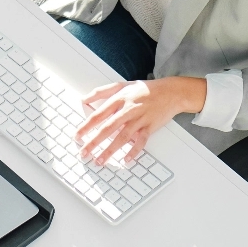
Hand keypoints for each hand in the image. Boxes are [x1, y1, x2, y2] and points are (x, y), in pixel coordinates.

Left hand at [74, 76, 206, 165]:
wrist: (170, 91)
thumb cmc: (145, 89)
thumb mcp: (122, 85)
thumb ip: (101, 91)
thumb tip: (83, 99)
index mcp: (120, 98)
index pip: (99, 114)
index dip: (86, 126)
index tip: (77, 136)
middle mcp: (129, 108)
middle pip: (108, 127)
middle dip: (94, 142)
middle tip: (84, 153)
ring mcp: (140, 118)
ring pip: (122, 137)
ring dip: (110, 150)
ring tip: (99, 160)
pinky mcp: (150, 126)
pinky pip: (141, 141)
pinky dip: (133, 151)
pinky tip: (125, 160)